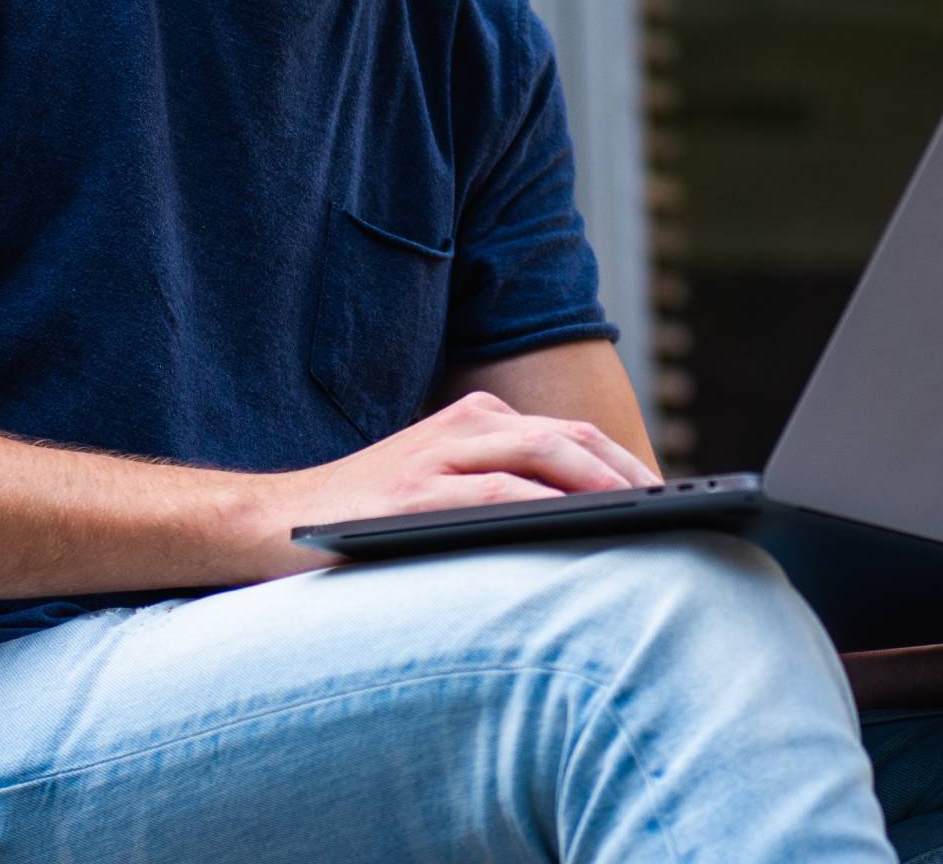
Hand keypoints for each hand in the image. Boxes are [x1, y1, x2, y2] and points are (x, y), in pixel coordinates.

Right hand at [256, 390, 662, 574]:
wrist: (271, 523)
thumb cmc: (367, 516)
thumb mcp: (441, 486)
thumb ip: (501, 487)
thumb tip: (586, 521)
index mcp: (475, 419)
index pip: (568, 434)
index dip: (622, 462)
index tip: (665, 496)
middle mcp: (463, 426)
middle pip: (569, 437)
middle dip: (627, 471)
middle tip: (672, 507)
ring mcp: (437, 455)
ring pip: (542, 453)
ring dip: (600, 482)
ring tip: (642, 514)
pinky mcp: (414, 494)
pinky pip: (495, 491)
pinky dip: (543, 503)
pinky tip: (577, 522)